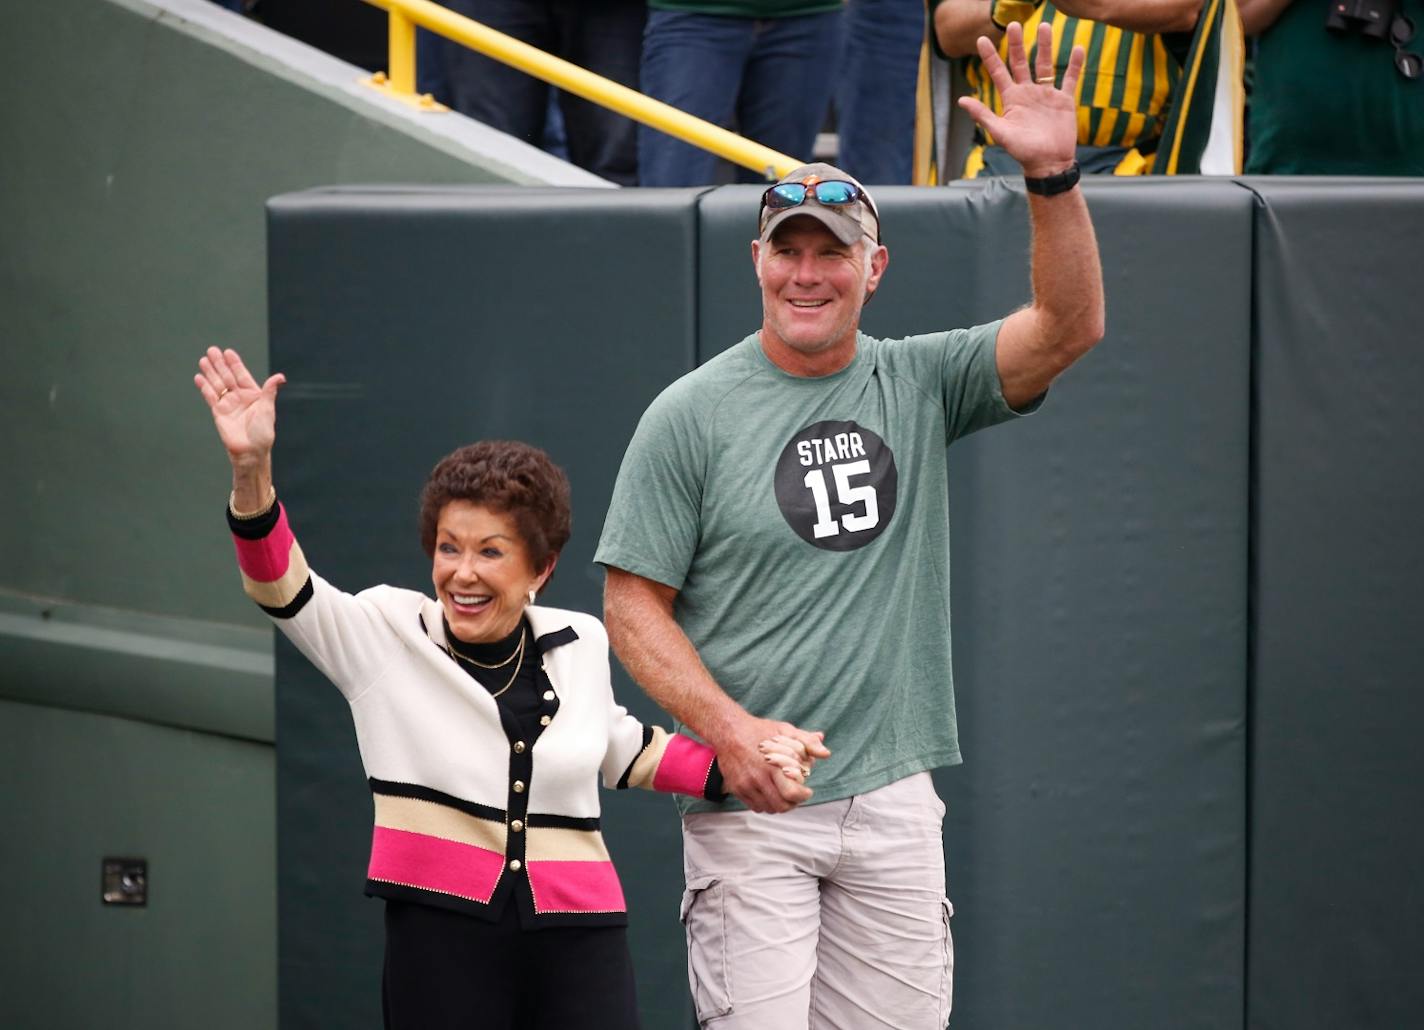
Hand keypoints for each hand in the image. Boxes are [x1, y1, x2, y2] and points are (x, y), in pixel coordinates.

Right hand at [193, 346, 285, 467]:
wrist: (250, 451)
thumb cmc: (263, 432)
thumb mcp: (267, 409)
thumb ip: (269, 391)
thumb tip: (280, 376)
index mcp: (253, 395)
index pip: (242, 375)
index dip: (235, 364)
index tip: (228, 352)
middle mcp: (240, 397)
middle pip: (227, 377)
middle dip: (220, 364)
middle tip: (211, 350)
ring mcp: (228, 404)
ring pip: (217, 384)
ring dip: (210, 372)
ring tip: (204, 360)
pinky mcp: (218, 412)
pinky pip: (210, 397)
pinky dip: (204, 387)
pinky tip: (199, 377)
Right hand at [715, 716, 829, 813]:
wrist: (728, 730)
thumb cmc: (759, 730)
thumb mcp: (786, 731)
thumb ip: (807, 742)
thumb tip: (826, 753)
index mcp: (772, 765)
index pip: (791, 793)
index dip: (803, 796)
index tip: (807, 791)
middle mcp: (758, 778)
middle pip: (781, 805)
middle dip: (793, 803)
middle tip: (796, 796)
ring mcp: (745, 785)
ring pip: (768, 808)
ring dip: (779, 805)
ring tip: (784, 796)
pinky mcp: (736, 789)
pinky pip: (754, 806)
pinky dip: (765, 804)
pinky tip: (770, 794)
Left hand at [957, 20, 1083, 177]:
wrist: (1049, 163)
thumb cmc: (1022, 152)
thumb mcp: (1000, 133)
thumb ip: (983, 115)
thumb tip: (961, 100)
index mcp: (1011, 99)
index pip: (998, 73)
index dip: (990, 57)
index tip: (982, 39)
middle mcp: (1027, 93)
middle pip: (1021, 62)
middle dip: (1017, 44)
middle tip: (1014, 24)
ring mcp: (1046, 95)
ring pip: (1045, 65)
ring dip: (1045, 46)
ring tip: (1046, 26)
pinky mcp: (1064, 100)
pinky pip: (1070, 79)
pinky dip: (1074, 65)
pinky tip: (1077, 48)